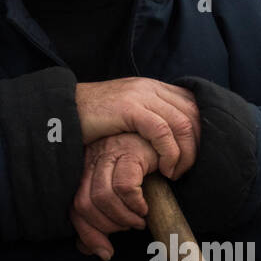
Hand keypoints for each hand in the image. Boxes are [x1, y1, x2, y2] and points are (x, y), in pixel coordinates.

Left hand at [71, 132, 160, 260]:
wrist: (171, 144)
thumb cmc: (148, 174)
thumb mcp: (123, 198)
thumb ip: (107, 222)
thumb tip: (101, 252)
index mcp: (86, 170)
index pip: (75, 207)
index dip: (88, 234)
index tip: (105, 251)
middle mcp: (93, 159)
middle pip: (85, 204)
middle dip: (108, 226)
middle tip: (129, 228)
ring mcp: (109, 153)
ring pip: (103, 197)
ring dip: (124, 217)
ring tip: (139, 220)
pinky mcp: (130, 151)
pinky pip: (125, 186)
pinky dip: (135, 204)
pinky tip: (145, 208)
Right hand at [74, 78, 200, 178]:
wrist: (60, 111)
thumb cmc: (90, 121)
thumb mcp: (124, 117)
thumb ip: (147, 120)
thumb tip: (170, 140)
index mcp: (151, 87)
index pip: (192, 105)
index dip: (200, 133)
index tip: (193, 157)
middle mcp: (150, 87)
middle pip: (193, 114)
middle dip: (197, 145)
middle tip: (187, 170)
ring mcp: (141, 95)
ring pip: (182, 123)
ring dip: (185, 153)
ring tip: (175, 173)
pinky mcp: (130, 108)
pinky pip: (162, 131)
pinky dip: (170, 152)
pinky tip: (164, 168)